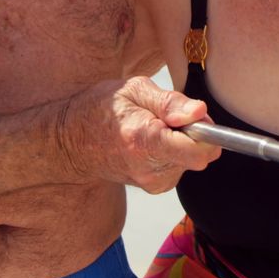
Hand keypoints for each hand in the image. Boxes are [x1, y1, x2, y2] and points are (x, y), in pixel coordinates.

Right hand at [60, 77, 220, 193]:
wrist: (72, 143)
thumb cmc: (101, 110)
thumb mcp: (133, 89)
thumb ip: (170, 102)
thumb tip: (200, 112)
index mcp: (144, 140)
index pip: (197, 152)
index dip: (206, 132)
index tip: (194, 117)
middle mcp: (149, 168)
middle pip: (200, 155)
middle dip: (194, 133)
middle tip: (167, 117)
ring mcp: (152, 182)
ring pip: (192, 160)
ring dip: (182, 142)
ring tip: (152, 128)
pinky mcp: (155, 187)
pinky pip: (181, 166)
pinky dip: (174, 152)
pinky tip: (150, 142)